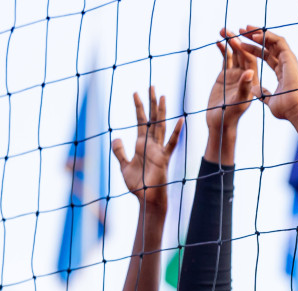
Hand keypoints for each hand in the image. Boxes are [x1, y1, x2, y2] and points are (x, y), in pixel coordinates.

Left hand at [113, 87, 181, 210]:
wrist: (146, 199)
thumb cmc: (137, 185)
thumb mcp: (123, 165)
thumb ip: (119, 151)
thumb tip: (117, 138)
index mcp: (142, 144)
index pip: (140, 121)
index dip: (138, 107)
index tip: (135, 92)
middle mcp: (151, 144)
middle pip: (152, 119)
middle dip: (150, 102)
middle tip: (151, 85)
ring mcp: (158, 150)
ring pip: (160, 126)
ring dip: (161, 111)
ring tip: (162, 96)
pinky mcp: (163, 158)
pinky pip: (171, 143)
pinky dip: (176, 132)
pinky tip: (181, 120)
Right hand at [206, 29, 256, 138]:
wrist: (219, 123)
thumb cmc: (230, 116)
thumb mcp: (238, 102)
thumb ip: (244, 87)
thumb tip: (250, 72)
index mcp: (252, 80)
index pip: (251, 59)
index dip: (245, 47)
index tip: (237, 37)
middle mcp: (246, 76)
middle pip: (243, 53)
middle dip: (236, 40)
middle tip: (227, 30)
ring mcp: (236, 75)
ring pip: (234, 54)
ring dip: (229, 42)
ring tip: (222, 30)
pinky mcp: (226, 76)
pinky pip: (226, 59)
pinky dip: (223, 50)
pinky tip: (218, 41)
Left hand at [238, 26, 297, 138]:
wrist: (295, 109)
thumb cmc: (285, 108)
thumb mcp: (270, 100)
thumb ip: (263, 93)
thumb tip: (254, 89)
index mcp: (281, 72)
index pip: (266, 56)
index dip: (253, 49)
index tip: (241, 44)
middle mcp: (285, 64)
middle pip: (268, 45)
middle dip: (254, 37)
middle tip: (240, 30)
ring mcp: (288, 60)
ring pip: (272, 40)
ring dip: (258, 33)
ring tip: (244, 29)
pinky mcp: (289, 57)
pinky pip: (278, 41)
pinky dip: (266, 37)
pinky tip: (254, 35)